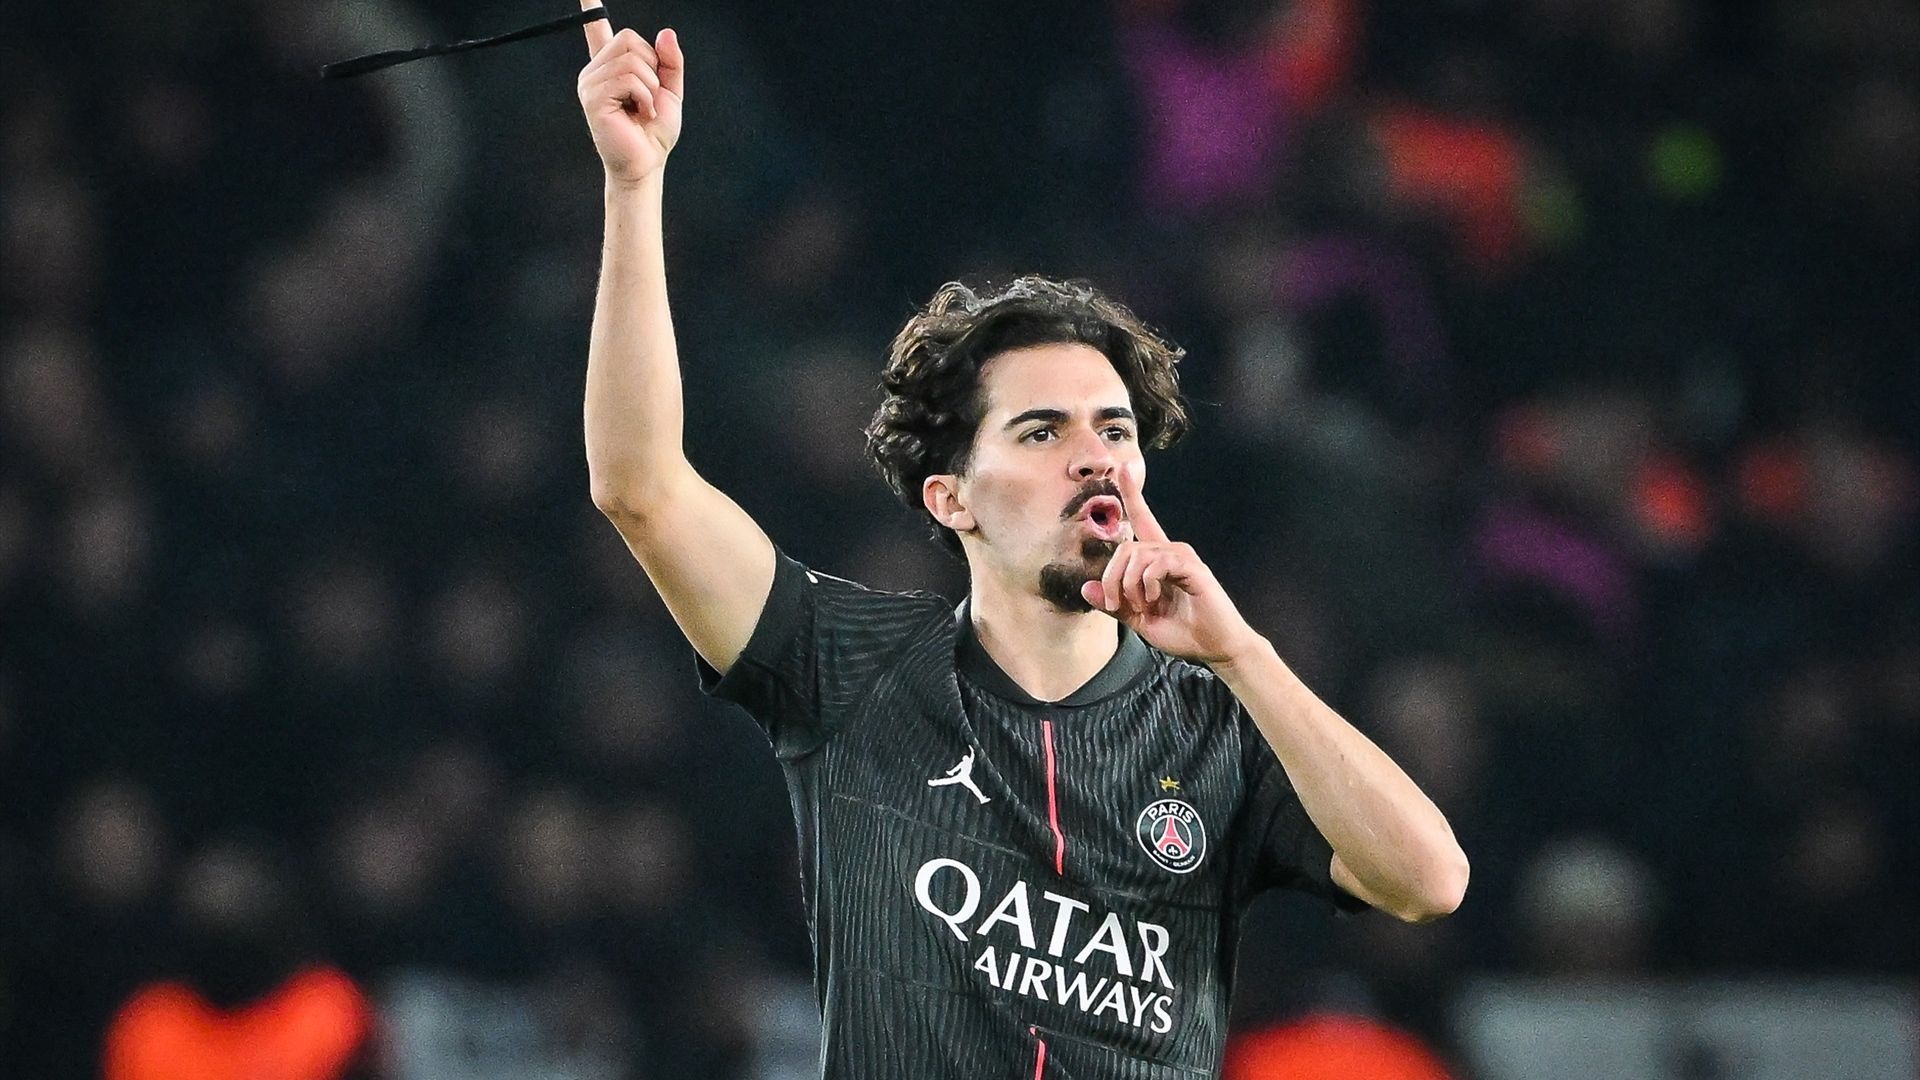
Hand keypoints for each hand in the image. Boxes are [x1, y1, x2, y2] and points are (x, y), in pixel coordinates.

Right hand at [578, 8, 683, 184]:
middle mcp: (595, 71)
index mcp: (610, 67)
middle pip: (628, 39)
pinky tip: (639, 114)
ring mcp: (590, 83)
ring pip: (632, 60)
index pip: (597, 30)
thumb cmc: (654, 131)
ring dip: (650, 86)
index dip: (591, 9)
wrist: (647, 163)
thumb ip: (669, 61)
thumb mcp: (670, 90)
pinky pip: (630, 79)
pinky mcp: (593, 98)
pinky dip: (645, 97)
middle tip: (648, 96)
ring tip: (643, 108)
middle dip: (651, 67)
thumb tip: (665, 32)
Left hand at [1080, 463, 1263, 666]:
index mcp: (1157, 561)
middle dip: (1112, 577)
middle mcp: (1169, 552)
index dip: (1132, 495)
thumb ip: (1114, 605)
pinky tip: (1154, 600)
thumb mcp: (1139, 621)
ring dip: (1130, 585)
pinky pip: (1157, 563)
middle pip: (1125, 547)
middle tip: (1117, 605)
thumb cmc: (1183, 632)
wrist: (1215, 648)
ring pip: (1138, 555)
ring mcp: (1182, 557)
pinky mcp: (1192, 567)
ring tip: (1142, 606)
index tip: (1123, 470)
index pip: (1142, 522)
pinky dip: (1146, 584)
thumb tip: (1086, 588)